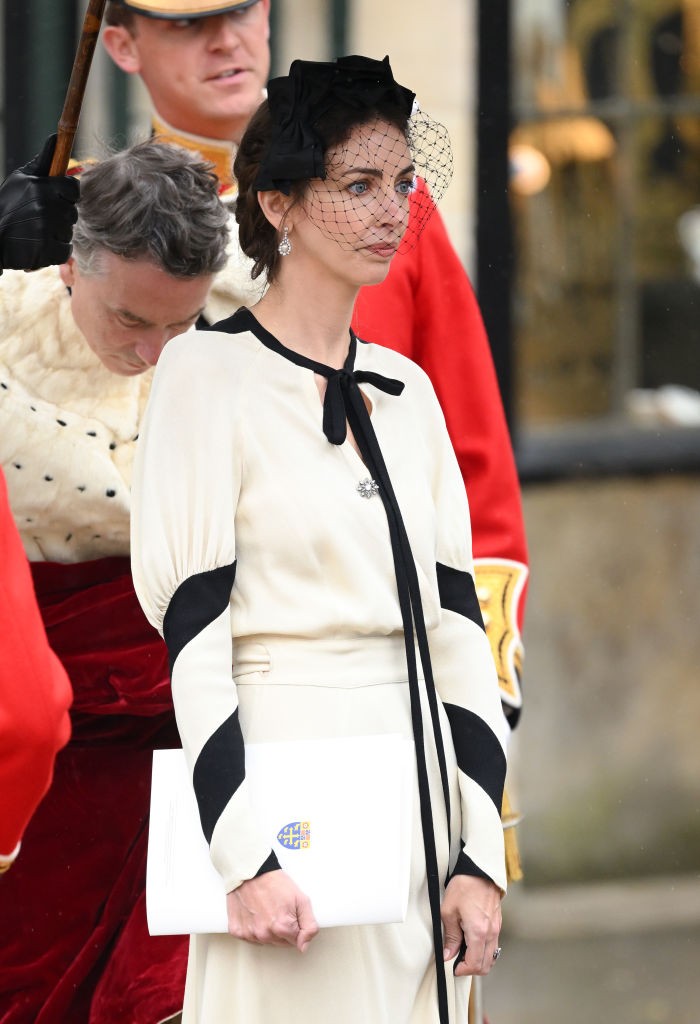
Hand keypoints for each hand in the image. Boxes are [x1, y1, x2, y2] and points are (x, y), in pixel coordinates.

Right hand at [0, 134, 79, 271]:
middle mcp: (45, 206)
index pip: (74, 188)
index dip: (66, 195)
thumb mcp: (20, 179)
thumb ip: (42, 162)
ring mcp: (46, 230)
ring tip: (36, 232)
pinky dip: (55, 251)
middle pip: (73, 213)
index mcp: (41, 186)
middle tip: (39, 218)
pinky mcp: (46, 250)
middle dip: (60, 216)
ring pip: (68, 232)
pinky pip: (65, 250)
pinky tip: (39, 246)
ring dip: (56, 234)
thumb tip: (55, 137)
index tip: (56, 199)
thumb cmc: (6, 206)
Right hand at [227, 869, 318, 951]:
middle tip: (278, 909)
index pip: (296, 941)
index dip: (295, 926)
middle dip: (282, 929)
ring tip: (266, 910)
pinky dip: (253, 928)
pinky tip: (255, 914)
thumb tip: (304, 946)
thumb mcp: (302, 899)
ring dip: (267, 930)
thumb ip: (309, 926)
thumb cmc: (275, 882)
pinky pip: (250, 938)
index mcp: (282, 928)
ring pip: (265, 941)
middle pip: (280, 942)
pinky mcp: (237, 931)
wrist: (251, 872)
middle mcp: (264, 934)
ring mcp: (250, 934)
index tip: (290, 913)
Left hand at [441, 874, 501, 976]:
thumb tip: (448, 954)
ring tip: (464, 952)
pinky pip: (493, 945)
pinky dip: (484, 950)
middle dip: (471, 969)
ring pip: (492, 956)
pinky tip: (472, 942)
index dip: (463, 970)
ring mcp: (496, 928)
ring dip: (479, 960)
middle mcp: (491, 933)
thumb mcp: (449, 911)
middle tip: (458, 963)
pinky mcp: (497, 923)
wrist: (480, 870)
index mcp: (478, 932)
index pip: (475, 964)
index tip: (454, 968)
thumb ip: (450, 936)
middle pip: (486, 965)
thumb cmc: (464, 886)